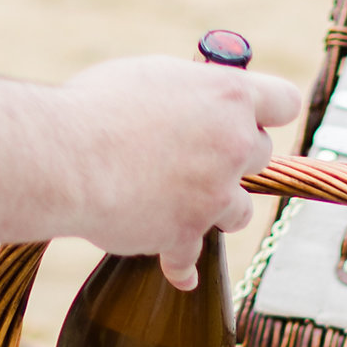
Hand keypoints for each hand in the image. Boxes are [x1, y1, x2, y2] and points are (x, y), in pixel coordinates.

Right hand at [55, 54, 305, 283]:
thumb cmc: (95, 108)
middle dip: (234, 157)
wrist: (63, 157)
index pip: (283, 101)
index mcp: (227, 95)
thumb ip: (189, 90)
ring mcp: (214, 193)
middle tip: (199, 155)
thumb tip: (198, 99)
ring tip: (184, 202)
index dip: (268, 111)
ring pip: (240, 210)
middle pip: (260, 155)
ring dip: (217, 207)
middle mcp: (232, 144)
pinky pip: (192, 258)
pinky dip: (182, 264)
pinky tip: (180, 270)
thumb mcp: (151, 76)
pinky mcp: (187, 233)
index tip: (252, 117)